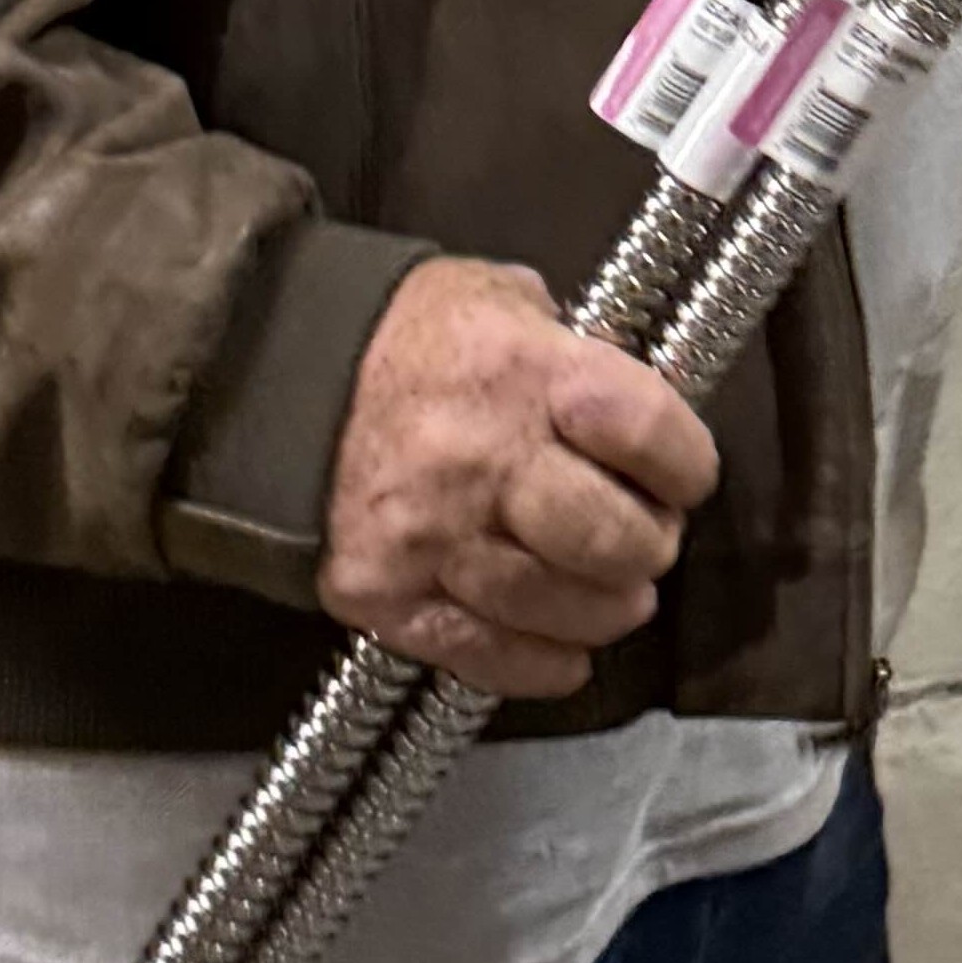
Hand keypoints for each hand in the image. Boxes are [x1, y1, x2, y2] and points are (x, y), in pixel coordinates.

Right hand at [317, 256, 720, 698]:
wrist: (275, 377)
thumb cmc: (411, 338)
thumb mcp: (507, 300)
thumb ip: (578, 349)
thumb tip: (640, 404)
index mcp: (527, 372)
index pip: (648, 432)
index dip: (686, 464)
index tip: (686, 477)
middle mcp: (482, 457)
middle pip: (608, 537)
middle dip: (647, 547)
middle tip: (646, 542)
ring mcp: (430, 533)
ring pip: (553, 603)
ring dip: (603, 611)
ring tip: (616, 598)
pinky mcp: (384, 591)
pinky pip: (482, 650)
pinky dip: (538, 662)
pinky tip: (565, 652)